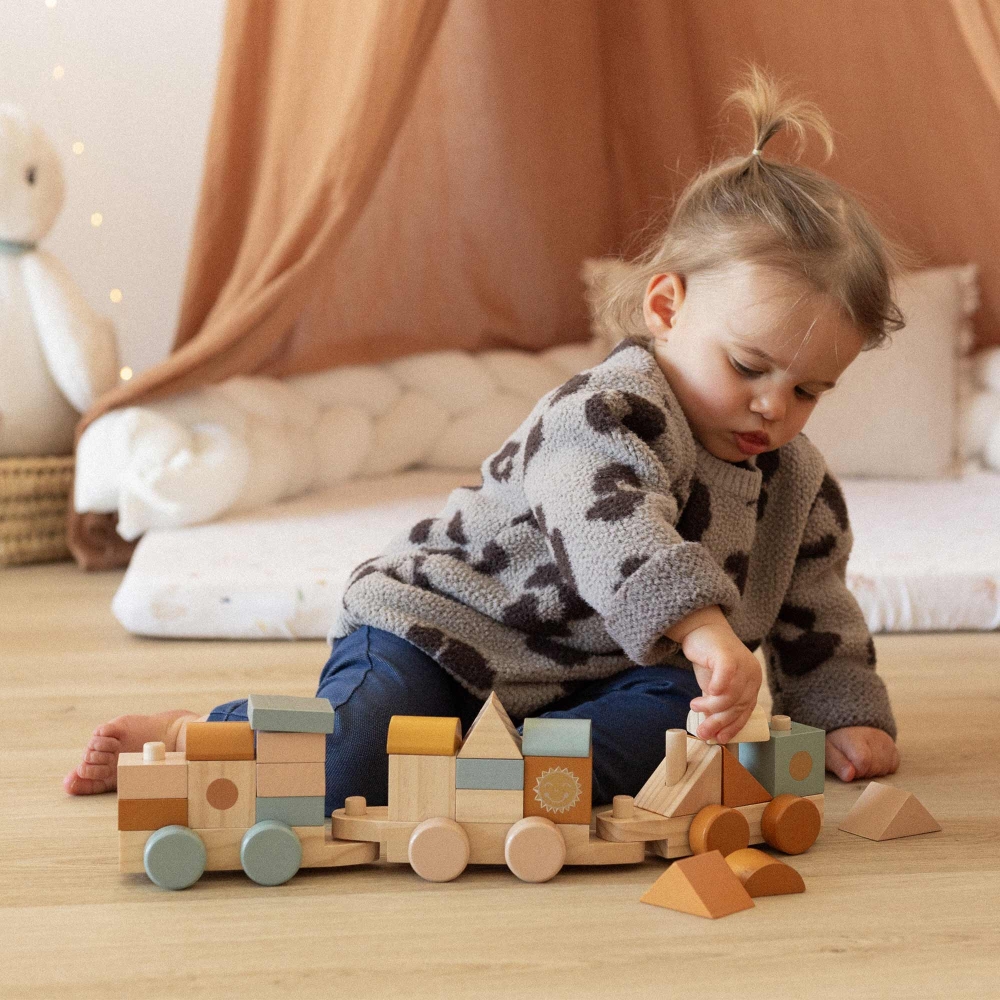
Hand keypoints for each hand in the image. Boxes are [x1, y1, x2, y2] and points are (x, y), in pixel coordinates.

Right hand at [680, 619, 761, 744]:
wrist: (701, 629)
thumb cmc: (708, 659)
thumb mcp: (714, 687)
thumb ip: (717, 705)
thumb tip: (712, 731)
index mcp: (752, 683)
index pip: (745, 711)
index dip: (732, 727)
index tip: (719, 739)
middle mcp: (752, 674)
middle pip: (737, 706)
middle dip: (718, 722)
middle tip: (702, 731)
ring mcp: (742, 664)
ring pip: (730, 696)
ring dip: (710, 707)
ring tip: (694, 706)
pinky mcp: (728, 655)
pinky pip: (725, 678)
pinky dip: (716, 690)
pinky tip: (704, 694)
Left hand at [825, 726, 898, 781]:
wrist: (846, 730)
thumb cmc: (835, 744)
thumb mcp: (828, 753)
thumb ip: (837, 764)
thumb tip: (849, 776)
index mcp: (853, 737)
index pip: (863, 761)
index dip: (855, 771)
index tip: (848, 767)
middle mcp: (872, 736)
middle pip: (874, 767)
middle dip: (863, 772)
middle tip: (853, 763)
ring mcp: (885, 741)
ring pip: (885, 768)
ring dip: (873, 770)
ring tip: (861, 761)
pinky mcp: (893, 747)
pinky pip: (893, 766)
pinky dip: (883, 768)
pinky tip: (872, 761)